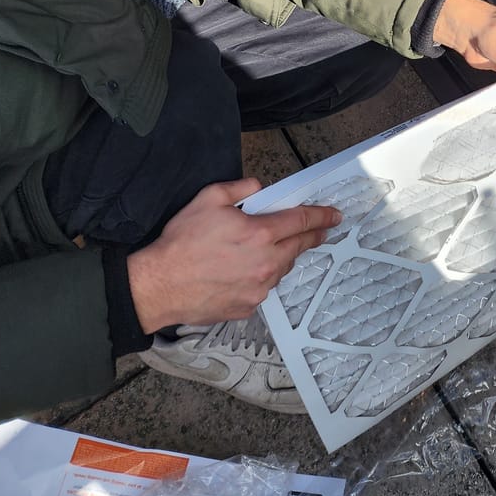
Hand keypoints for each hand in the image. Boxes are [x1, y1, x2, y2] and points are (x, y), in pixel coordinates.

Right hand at [127, 179, 340, 332]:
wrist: (160, 285)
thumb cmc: (182, 241)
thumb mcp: (209, 198)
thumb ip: (240, 188)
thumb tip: (259, 188)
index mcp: (260, 234)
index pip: (301, 221)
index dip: (321, 216)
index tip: (335, 216)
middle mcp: (266, 263)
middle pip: (298, 247)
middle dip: (312, 237)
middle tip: (320, 231)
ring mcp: (258, 289)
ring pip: (281, 269)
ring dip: (282, 257)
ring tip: (271, 249)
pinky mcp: (247, 307)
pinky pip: (262, 288)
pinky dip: (261, 277)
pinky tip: (245, 271)